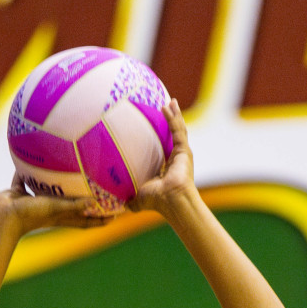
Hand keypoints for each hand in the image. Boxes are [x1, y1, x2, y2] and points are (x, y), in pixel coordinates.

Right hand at [0, 174, 115, 234]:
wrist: (1, 217)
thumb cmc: (29, 216)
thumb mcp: (54, 209)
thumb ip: (73, 205)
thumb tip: (95, 202)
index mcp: (62, 217)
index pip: (87, 220)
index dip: (102, 218)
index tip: (118, 212)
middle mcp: (51, 209)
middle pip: (74, 204)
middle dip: (86, 197)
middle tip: (100, 184)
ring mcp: (36, 201)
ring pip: (52, 190)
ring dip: (61, 182)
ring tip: (71, 165)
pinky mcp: (21, 192)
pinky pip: (29, 177)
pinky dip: (32, 169)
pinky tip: (37, 153)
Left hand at [129, 98, 195, 215]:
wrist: (172, 201)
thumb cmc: (157, 201)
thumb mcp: (140, 198)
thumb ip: (132, 199)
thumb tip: (122, 205)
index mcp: (168, 168)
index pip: (165, 148)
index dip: (162, 138)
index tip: (156, 128)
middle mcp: (177, 159)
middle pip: (174, 135)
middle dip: (172, 121)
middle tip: (167, 108)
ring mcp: (182, 154)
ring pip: (178, 129)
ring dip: (175, 115)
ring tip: (171, 102)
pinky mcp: (184, 150)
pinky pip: (177, 129)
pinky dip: (173, 117)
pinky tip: (167, 105)